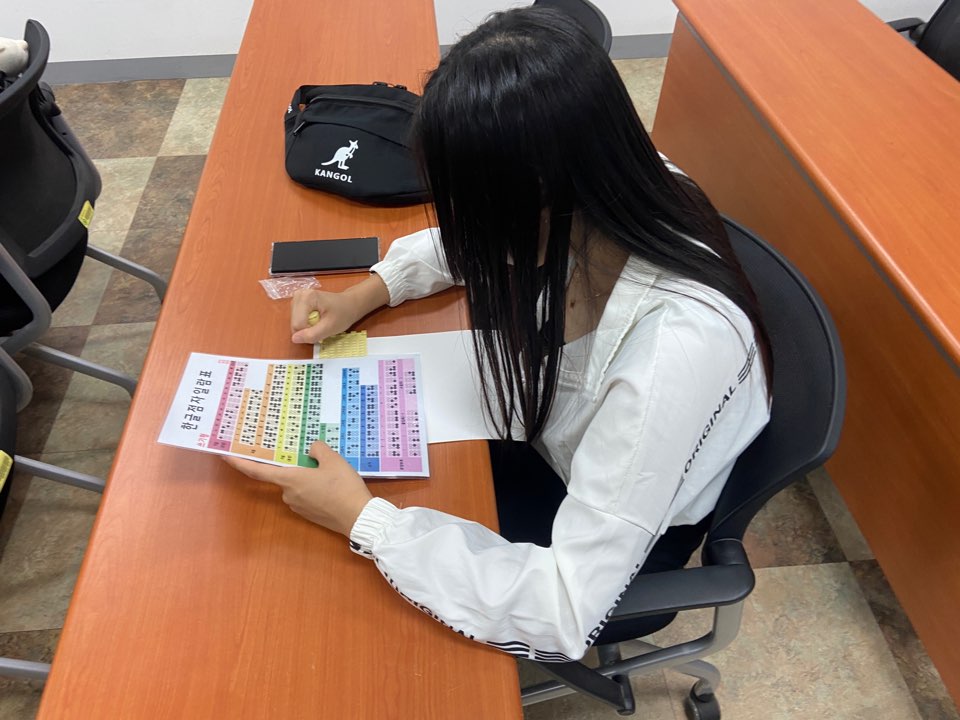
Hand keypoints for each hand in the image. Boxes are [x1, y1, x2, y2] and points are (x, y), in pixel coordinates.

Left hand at [224, 442, 372, 536]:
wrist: (359, 518)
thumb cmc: (343, 487)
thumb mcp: (334, 460)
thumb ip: (318, 450)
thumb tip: (311, 450)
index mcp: (290, 479)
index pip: (257, 471)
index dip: (239, 463)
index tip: (224, 455)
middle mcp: (288, 495)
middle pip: (285, 475)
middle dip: (297, 466)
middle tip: (314, 457)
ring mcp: (298, 507)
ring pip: (298, 485)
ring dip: (308, 477)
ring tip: (331, 471)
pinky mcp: (309, 514)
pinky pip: (306, 495)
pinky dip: (315, 488)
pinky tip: (333, 486)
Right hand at [290, 288, 362, 343]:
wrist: (349, 304)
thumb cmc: (343, 314)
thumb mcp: (331, 327)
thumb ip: (313, 334)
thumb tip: (294, 339)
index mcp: (306, 298)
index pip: (298, 324)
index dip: (309, 332)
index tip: (323, 328)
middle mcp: (299, 295)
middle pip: (295, 323)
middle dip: (307, 329)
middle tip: (322, 325)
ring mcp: (297, 297)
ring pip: (295, 322)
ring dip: (307, 327)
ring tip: (320, 321)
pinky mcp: (297, 301)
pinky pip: (296, 319)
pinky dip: (306, 323)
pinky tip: (316, 318)